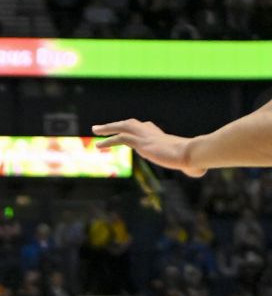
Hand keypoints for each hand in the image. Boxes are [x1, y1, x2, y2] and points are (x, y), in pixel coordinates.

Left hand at [92, 119, 206, 177]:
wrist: (192, 154)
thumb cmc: (195, 160)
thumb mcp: (192, 164)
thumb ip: (192, 168)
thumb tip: (198, 171)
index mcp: (163, 138)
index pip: (147, 129)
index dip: (138, 128)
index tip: (130, 128)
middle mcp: (153, 134)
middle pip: (132, 124)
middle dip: (118, 124)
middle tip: (104, 127)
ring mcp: (146, 137)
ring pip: (123, 127)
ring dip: (108, 128)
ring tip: (95, 130)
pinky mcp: (141, 143)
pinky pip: (121, 138)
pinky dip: (108, 140)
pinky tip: (98, 145)